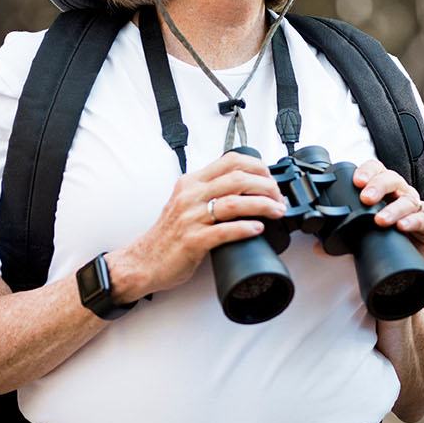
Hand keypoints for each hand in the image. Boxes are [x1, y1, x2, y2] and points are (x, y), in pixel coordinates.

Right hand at [109, 151, 284, 299]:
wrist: (144, 261)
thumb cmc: (169, 235)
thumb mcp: (186, 203)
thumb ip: (209, 191)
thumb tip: (245, 187)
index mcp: (192, 182)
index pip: (231, 161)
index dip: (258, 167)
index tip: (272, 179)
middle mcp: (190, 196)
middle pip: (238, 179)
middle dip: (266, 187)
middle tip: (279, 198)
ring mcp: (190, 218)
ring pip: (234, 203)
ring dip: (262, 206)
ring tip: (277, 211)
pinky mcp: (192, 241)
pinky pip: (224, 231)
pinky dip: (245, 228)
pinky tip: (258, 229)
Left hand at [352, 159, 423, 256]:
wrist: (404, 263)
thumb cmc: (383, 238)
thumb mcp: (361, 233)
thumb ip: (344, 232)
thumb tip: (320, 243)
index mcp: (384, 189)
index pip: (376, 170)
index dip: (367, 172)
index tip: (356, 181)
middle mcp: (401, 193)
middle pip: (392, 179)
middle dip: (379, 186)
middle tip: (365, 198)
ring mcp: (416, 208)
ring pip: (408, 200)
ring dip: (393, 208)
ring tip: (380, 219)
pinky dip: (414, 221)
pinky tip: (402, 226)